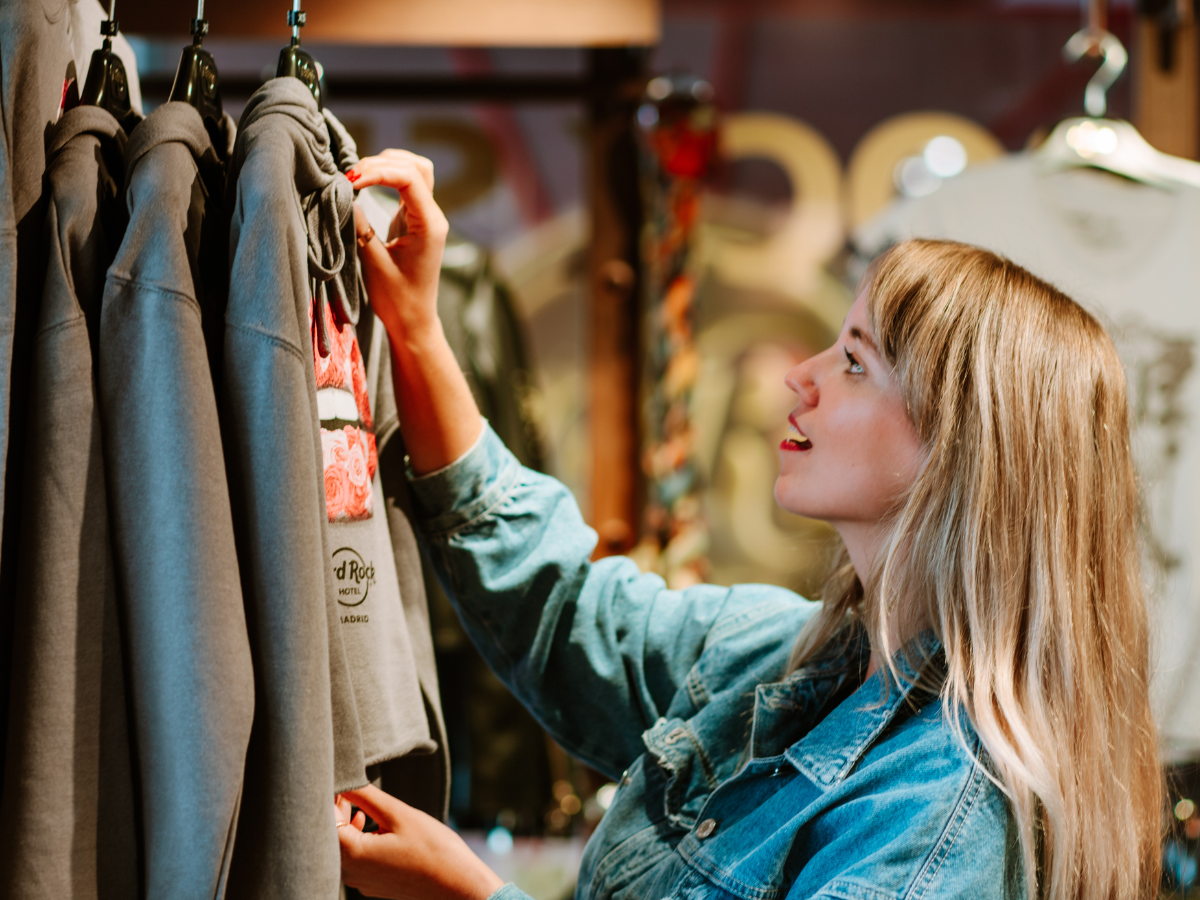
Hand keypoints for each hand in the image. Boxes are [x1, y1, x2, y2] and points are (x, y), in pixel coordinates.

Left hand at [335, 785, 503, 899]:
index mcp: (352, 855)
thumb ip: (366, 796)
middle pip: (330, 835)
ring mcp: (362, 881)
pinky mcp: (373, 884)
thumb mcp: (398, 814)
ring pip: (343, 847)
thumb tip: (343, 778)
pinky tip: (374, 827)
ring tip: (364, 808)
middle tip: (354, 789)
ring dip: (348, 825)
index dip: (331, 797)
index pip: (325, 820)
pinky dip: (359, 839)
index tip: (344, 780)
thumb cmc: (433, 849)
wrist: (459, 886)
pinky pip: (356, 858)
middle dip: (338, 810)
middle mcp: (350, 873)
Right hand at [347, 150, 448, 337]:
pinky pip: (406, 186)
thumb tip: (344, 195)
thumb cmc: (397, 299)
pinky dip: (386, 177)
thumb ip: (360, 227)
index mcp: (429, 225)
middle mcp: (433, 217)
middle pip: (415, 167)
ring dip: (386, 166)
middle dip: (380, 163)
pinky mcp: (414, 220)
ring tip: (356, 176)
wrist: (412, 321)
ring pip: (414, 171)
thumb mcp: (374, 264)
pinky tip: (365, 182)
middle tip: (349, 176)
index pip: (409, 178)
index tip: (349, 180)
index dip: (377, 171)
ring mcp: (425, 216)